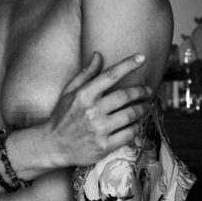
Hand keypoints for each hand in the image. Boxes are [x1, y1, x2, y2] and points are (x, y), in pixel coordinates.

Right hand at [41, 52, 152, 166]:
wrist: (52, 146)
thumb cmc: (62, 116)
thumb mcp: (69, 92)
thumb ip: (86, 73)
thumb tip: (98, 54)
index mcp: (83, 95)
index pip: (110, 75)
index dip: (128, 64)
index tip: (142, 57)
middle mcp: (91, 111)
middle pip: (125, 95)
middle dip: (141, 91)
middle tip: (148, 90)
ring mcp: (98, 129)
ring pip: (131, 115)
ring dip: (143, 108)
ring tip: (146, 105)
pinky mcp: (104, 146)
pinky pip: (129, 133)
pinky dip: (136, 126)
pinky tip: (136, 123)